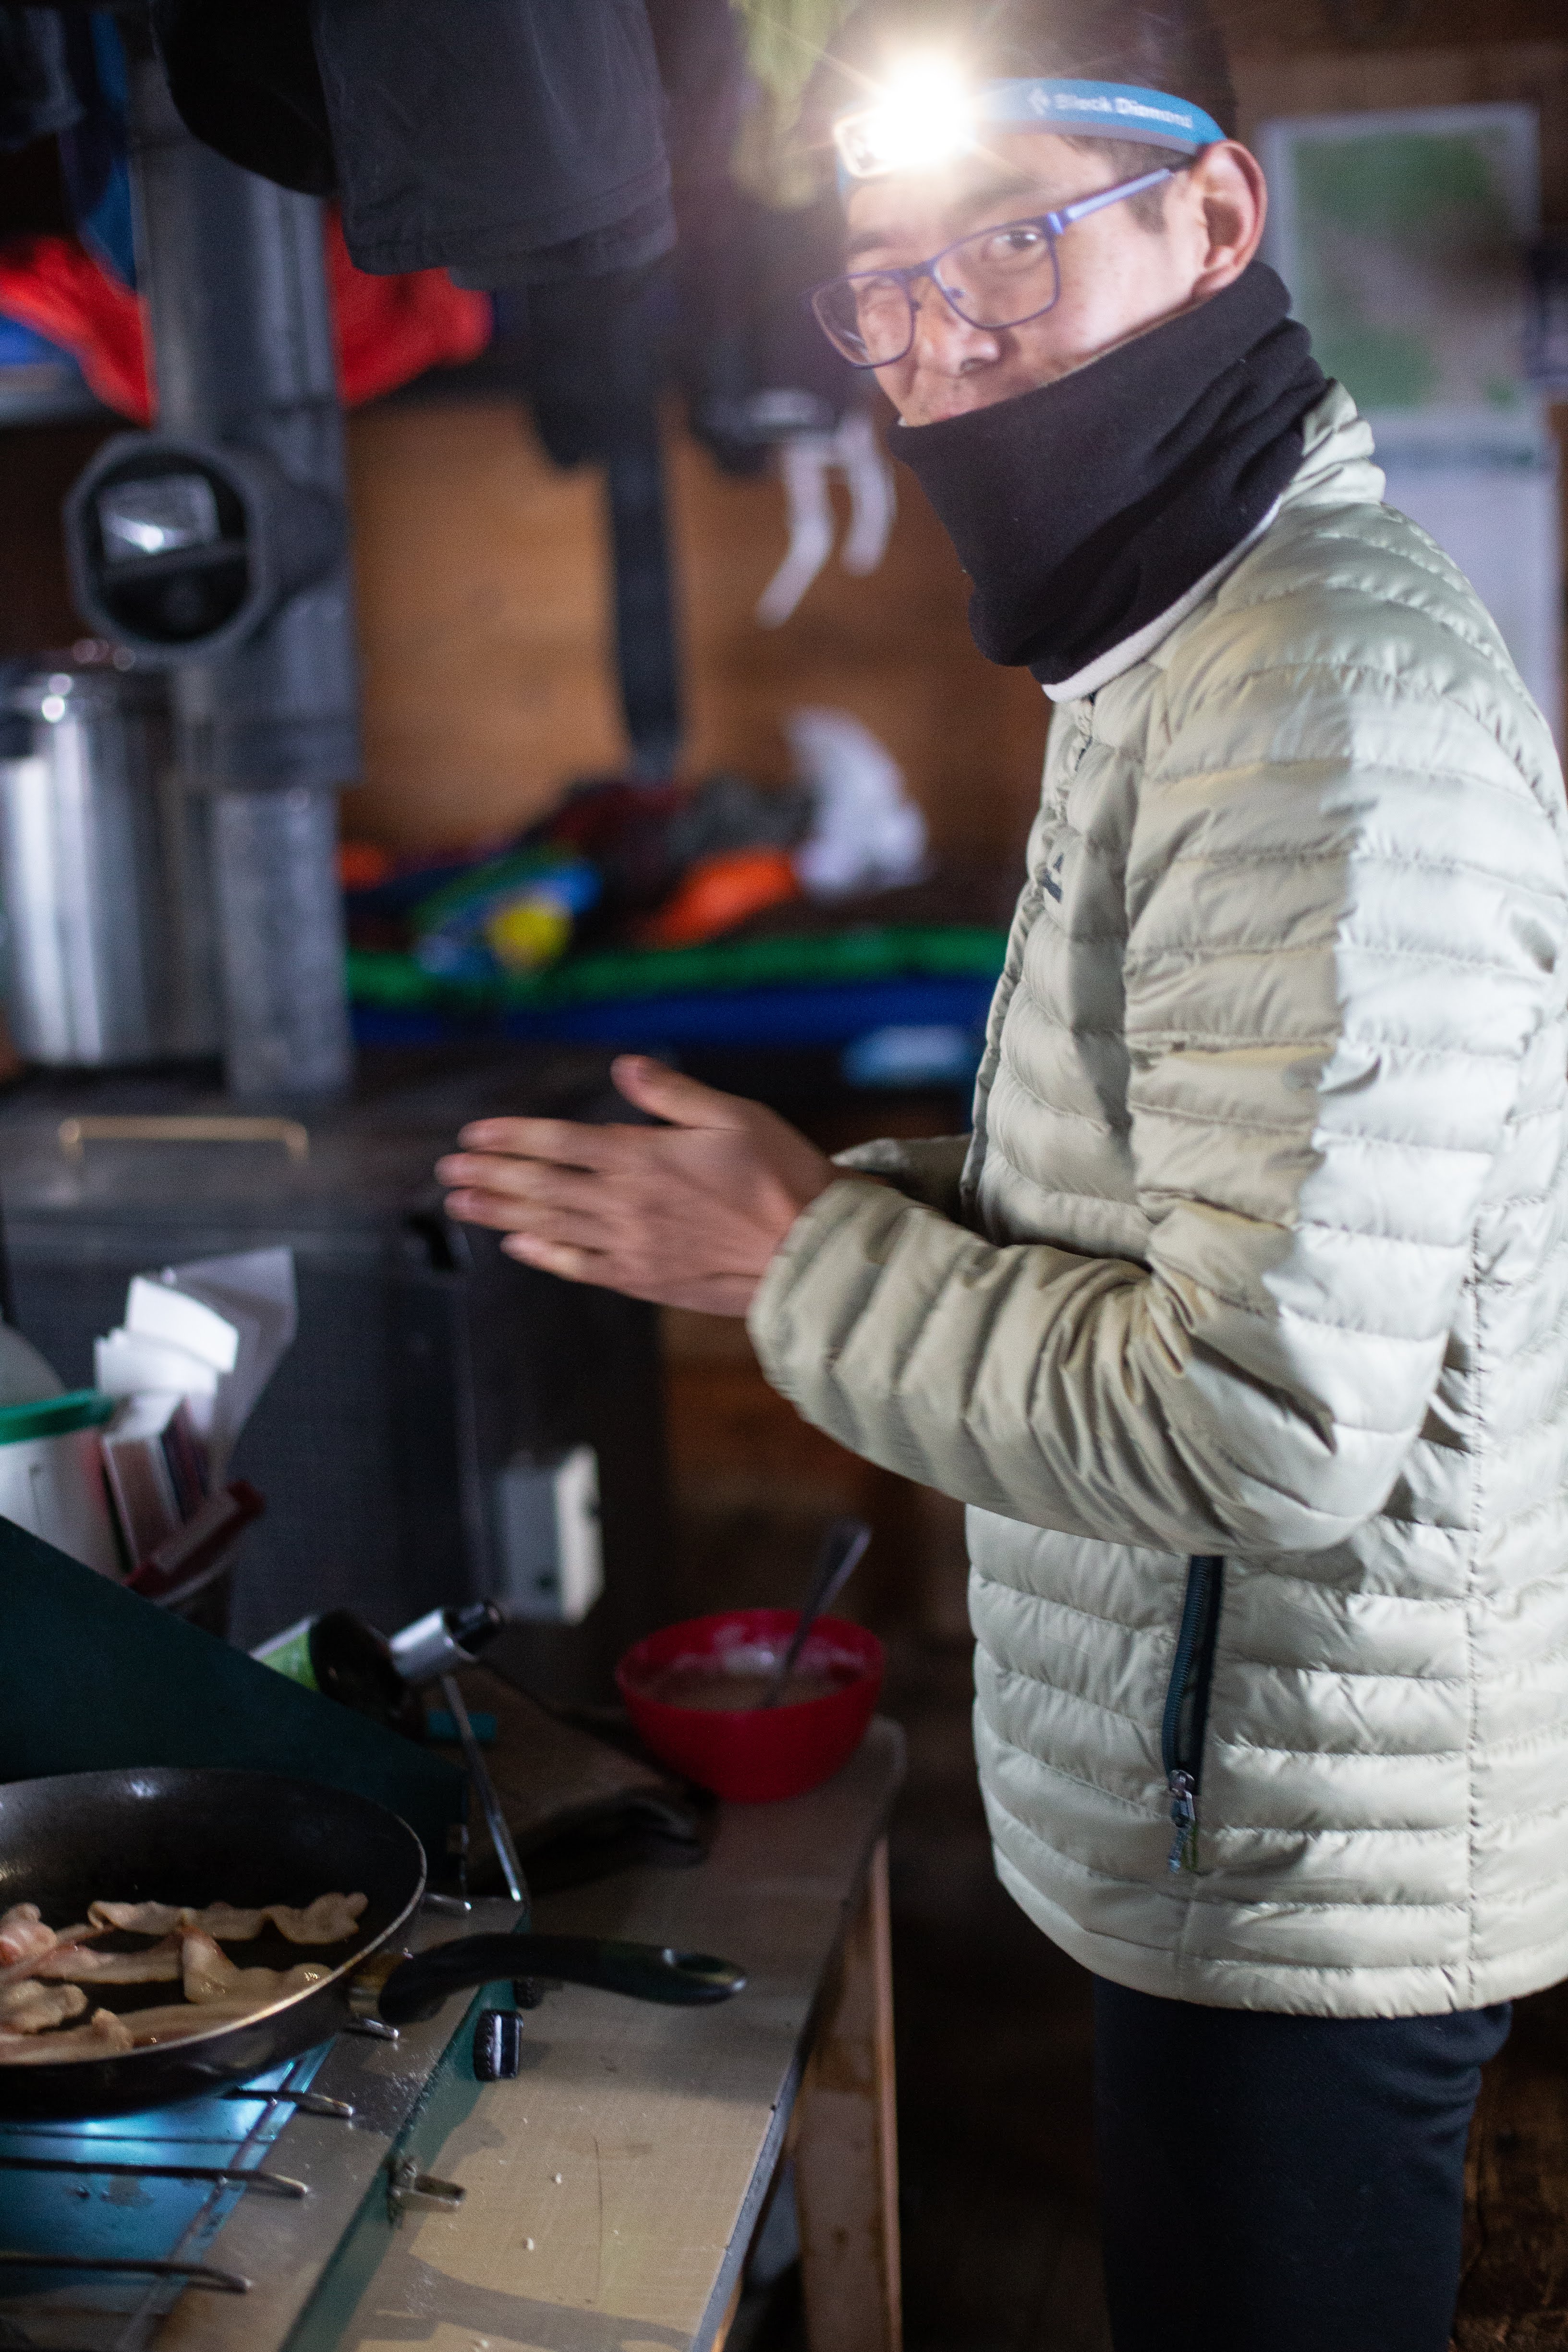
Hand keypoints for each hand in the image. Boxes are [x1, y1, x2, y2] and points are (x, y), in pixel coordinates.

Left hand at [436, 1055, 838, 1314]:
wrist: (810, 1251)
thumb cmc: (781, 1174)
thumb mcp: (733, 1114)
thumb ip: (672, 1093)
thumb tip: (624, 1066)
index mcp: (643, 1156)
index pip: (559, 1142)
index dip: (511, 1137)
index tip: (472, 1134)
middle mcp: (626, 1202)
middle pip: (541, 1185)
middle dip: (489, 1175)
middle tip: (446, 1171)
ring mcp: (631, 1245)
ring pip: (550, 1225)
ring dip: (500, 1213)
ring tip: (460, 1204)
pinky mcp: (644, 1279)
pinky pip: (580, 1265)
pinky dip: (544, 1255)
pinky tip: (518, 1246)